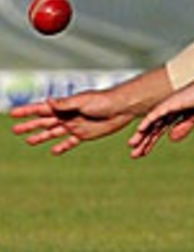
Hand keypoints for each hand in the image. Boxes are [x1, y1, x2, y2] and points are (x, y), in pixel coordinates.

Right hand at [10, 91, 136, 155]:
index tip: (13, 114)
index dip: (27, 111)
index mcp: (65, 106)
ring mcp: (75, 125)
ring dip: (42, 137)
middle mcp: (68, 115)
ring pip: (54, 132)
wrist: (123, 108)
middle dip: (30, 125)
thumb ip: (66, 104)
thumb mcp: (83, 101)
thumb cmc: (104, 100)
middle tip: (15, 130)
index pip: (42, 108)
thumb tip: (48, 101)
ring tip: (29, 142)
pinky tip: (54, 151)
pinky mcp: (85, 134)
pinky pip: (71, 142)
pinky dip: (62, 147)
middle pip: (44, 122)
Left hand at [129, 76, 193, 158]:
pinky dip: (148, 122)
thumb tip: (170, 139)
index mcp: (177, 113)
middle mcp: (170, 108)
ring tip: (132, 145)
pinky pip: (157, 113)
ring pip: (152, 122)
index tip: (142, 153)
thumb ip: (184, 127)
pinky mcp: (173, 102)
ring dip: (142, 134)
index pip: (160, 129)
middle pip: (153, 127)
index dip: (151, 141)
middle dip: (144, 141)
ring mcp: (170, 105)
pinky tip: (140, 130)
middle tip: (133, 155)